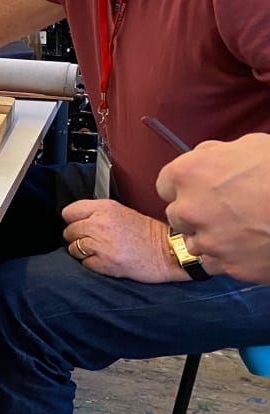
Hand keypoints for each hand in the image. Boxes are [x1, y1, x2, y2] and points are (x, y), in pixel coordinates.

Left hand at [62, 199, 184, 282]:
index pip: (69, 212)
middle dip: (76, 238)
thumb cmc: (148, 233)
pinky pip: (85, 263)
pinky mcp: (105, 262)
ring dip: (83, 252)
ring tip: (99, 252)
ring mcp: (101, 244)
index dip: (72, 220)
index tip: (79, 225)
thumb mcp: (122, 212)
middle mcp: (99, 223)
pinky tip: (105, 261)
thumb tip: (77, 219)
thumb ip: (98, 213)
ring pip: (73, 248)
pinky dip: (92, 264)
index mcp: (104, 208)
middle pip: (69, 231)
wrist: (169, 252)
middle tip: (90, 241)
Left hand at [156, 133, 269, 282]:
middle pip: (177, 216)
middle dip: (195, 213)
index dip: (183, 187)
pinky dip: (228, 258)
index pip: (165, 185)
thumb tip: (205, 160)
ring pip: (194, 243)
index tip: (197, 190)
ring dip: (209, 237)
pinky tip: (248, 246)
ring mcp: (209, 241)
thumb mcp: (245, 147)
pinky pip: (217, 264)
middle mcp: (189, 210)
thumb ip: (214, 155)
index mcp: (188, 174)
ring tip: (238, 229)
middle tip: (224, 210)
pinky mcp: (230, 267)